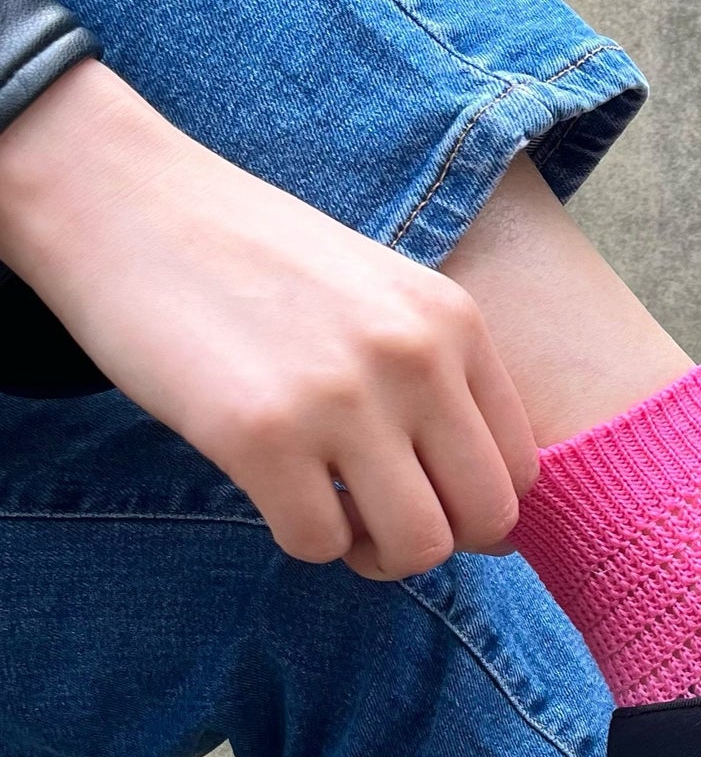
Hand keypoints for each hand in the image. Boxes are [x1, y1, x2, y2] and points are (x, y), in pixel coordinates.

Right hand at [0, 58, 536, 578]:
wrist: (123, 201)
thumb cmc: (259, 264)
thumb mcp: (385, 296)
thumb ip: (440, 380)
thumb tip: (480, 506)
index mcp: (456, 325)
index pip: (521, 472)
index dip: (479, 509)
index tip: (430, 500)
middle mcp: (415, 359)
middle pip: (486, 522)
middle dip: (440, 544)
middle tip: (383, 522)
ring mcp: (341, 398)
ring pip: (417, 548)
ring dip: (376, 555)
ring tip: (335, 516)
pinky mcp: (260, 435)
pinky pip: (320, 544)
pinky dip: (302, 537)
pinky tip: (275, 490)